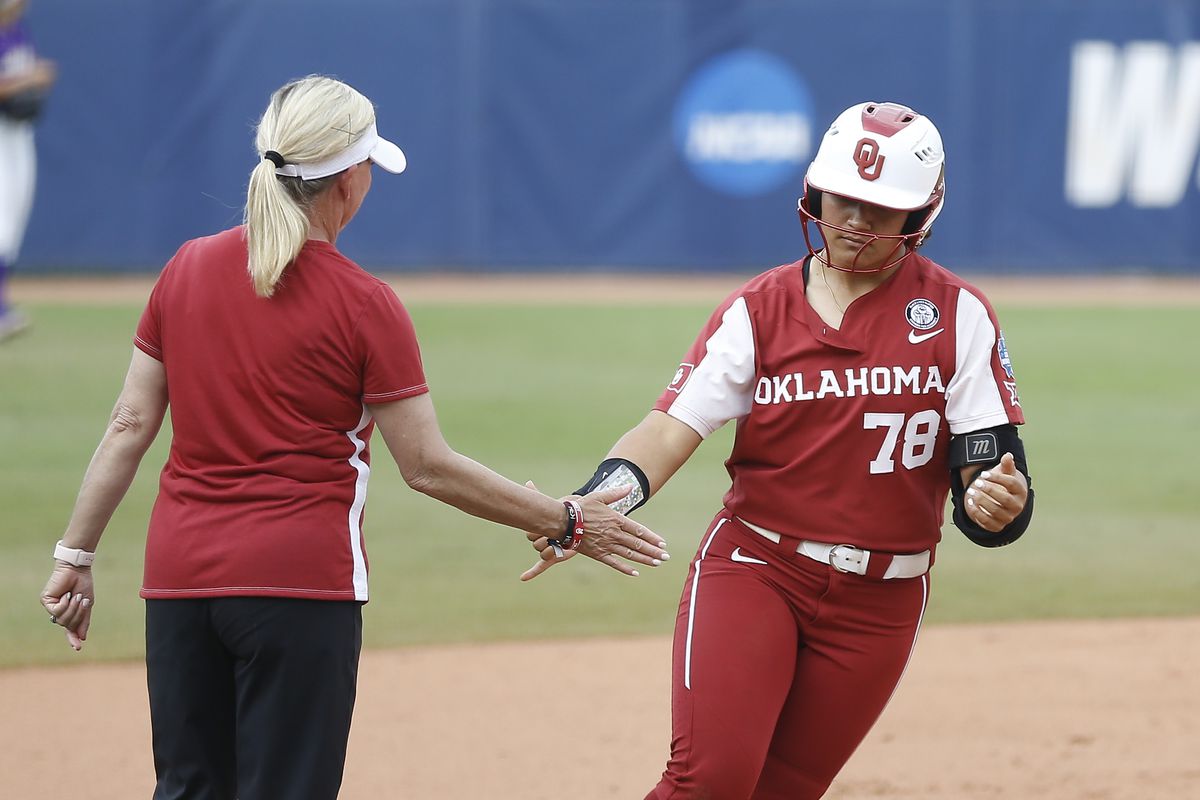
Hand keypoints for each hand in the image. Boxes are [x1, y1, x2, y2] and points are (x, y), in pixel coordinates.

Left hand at [40, 563, 94, 650]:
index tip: (78, 647)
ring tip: (77, 596)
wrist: (78, 570)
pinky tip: (67, 595)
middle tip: (84, 601)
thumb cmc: (83, 584)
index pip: (70, 630)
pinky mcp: (46, 601)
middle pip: (68, 624)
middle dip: (79, 614)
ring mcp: (52, 607)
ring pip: (62, 619)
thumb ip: (84, 620)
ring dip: (73, 608)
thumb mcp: (88, 604)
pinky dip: (65, 603)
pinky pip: (56, 611)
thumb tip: (82, 637)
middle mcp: (60, 612)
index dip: (73, 638)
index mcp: (70, 613)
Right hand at [520, 481, 668, 580]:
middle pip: (637, 544)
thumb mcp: (599, 497)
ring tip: (657, 563)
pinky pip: (614, 563)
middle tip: (666, 557)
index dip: (652, 537)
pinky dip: (625, 569)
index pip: (639, 530)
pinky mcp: (598, 554)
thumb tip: (630, 486)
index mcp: (616, 520)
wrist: (563, 521)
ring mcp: (607, 545)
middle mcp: (614, 534)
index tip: (662, 543)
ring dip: (645, 559)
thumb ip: (616, 493)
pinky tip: (636, 573)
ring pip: (629, 555)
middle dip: (653, 551)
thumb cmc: (581, 507)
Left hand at [964, 453, 1028, 531]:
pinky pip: (987, 522)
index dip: (997, 478)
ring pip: (995, 511)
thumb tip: (1007, 455)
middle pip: (1005, 499)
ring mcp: (1008, 518)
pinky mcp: (997, 526)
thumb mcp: (1005, 474)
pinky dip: (976, 512)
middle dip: (989, 490)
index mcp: (1021, 492)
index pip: (1012, 484)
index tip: (984, 473)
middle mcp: (1017, 507)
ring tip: (970, 491)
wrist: (999, 502)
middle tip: (976, 482)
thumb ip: (1006, 466)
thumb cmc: (1003, 485)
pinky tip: (969, 501)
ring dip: (981, 501)